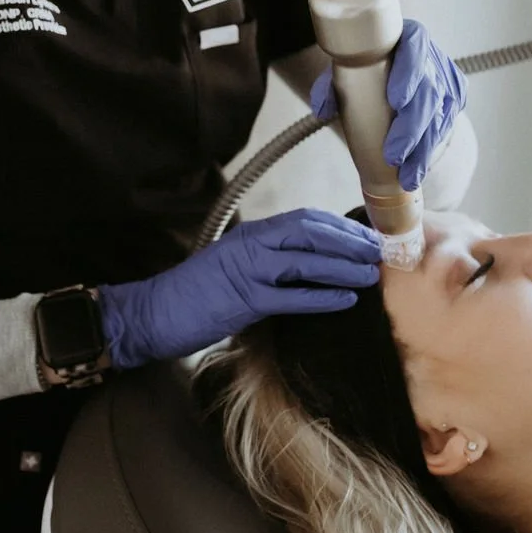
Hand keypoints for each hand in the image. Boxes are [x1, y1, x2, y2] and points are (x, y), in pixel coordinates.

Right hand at [98, 209, 381, 370]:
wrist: (153, 313)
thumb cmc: (194, 294)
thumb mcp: (233, 265)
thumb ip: (265, 260)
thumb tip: (307, 265)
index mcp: (251, 234)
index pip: (304, 219)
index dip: (339, 226)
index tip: (366, 235)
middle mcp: (251, 245)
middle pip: (310, 232)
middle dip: (349, 240)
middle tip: (378, 251)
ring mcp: (247, 271)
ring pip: (306, 260)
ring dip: (343, 265)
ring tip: (371, 274)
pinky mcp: (244, 301)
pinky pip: (292, 296)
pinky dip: (322, 296)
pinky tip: (346, 299)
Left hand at [310, 19, 466, 192]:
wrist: (387, 67)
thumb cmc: (365, 67)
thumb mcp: (344, 70)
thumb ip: (329, 86)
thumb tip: (323, 109)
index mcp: (407, 38)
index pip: (414, 48)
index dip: (409, 74)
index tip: (396, 101)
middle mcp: (431, 57)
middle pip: (429, 91)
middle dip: (412, 128)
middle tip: (393, 155)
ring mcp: (445, 80)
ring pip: (441, 116)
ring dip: (423, 150)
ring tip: (406, 175)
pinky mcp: (453, 100)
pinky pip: (446, 127)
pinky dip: (430, 150)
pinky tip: (418, 168)